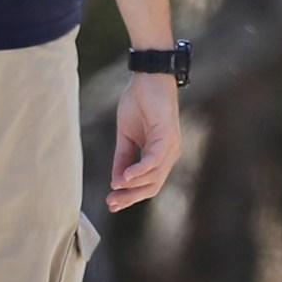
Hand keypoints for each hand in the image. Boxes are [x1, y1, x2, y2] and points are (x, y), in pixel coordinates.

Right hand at [108, 71, 182, 212]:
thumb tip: (116, 180)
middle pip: (153, 186)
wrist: (148, 78)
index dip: (130, 196)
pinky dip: (139, 170)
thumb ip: (122, 157)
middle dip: (131, 197)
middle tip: (111, 203)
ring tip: (114, 188)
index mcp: (159, 155)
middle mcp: (169, 154)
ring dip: (133, 185)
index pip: (148, 184)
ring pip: (154, 176)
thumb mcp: (126, 136)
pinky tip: (125, 177)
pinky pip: (154, 160)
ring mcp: (171, 146)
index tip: (111, 204)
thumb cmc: (139, 103)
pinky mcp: (167, 136)